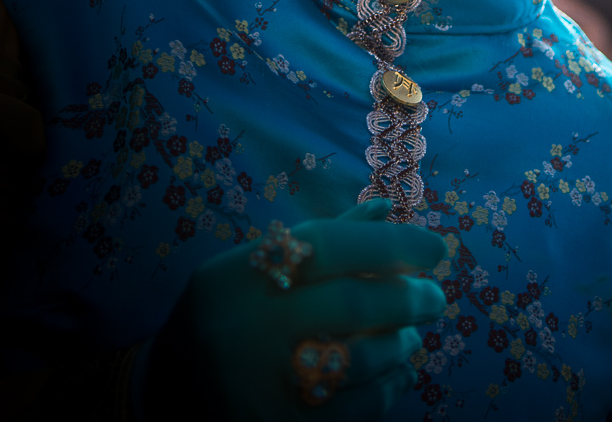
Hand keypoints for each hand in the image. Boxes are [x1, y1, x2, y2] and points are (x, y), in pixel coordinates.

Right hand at [136, 200, 446, 420]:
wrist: (175, 389)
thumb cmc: (235, 310)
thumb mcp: (261, 262)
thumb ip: (324, 238)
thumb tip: (388, 210)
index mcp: (245, 274)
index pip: (329, 245)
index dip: (392, 244)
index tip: (436, 248)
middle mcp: (248, 328)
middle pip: (348, 303)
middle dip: (407, 298)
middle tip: (435, 297)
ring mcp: (261, 386)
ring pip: (355, 362)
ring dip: (398, 346)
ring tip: (412, 336)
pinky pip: (352, 411)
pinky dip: (386, 390)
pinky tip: (397, 375)